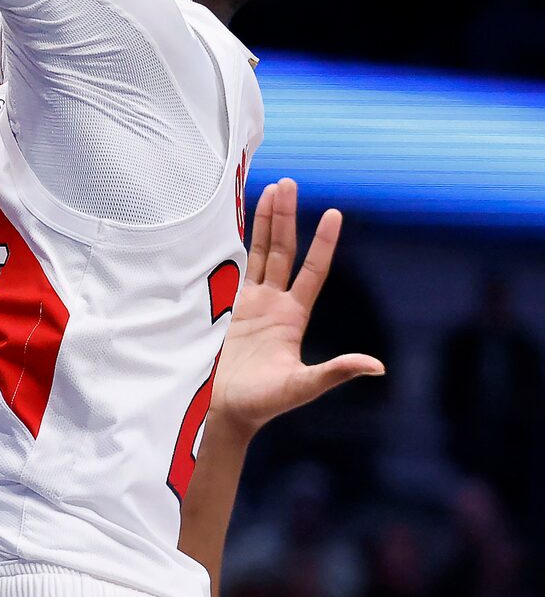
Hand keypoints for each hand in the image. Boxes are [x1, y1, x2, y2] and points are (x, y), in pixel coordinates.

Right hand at [211, 179, 383, 440]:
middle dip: (286, 217)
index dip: (323, 243)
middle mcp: (273, 305)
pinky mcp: (222, 308)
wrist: (219, 412)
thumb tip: (377, 367)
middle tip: (290, 184)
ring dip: (263, 222)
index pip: (312, 270)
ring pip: (258, 253)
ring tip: (270, 189)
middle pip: (282, 251)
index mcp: (292, 317)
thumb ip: (335, 372)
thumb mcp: (302, 387)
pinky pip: (231, 267)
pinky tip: (233, 221)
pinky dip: (233, 243)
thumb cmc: (261, 404)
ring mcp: (247, 304)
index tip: (334, 214)